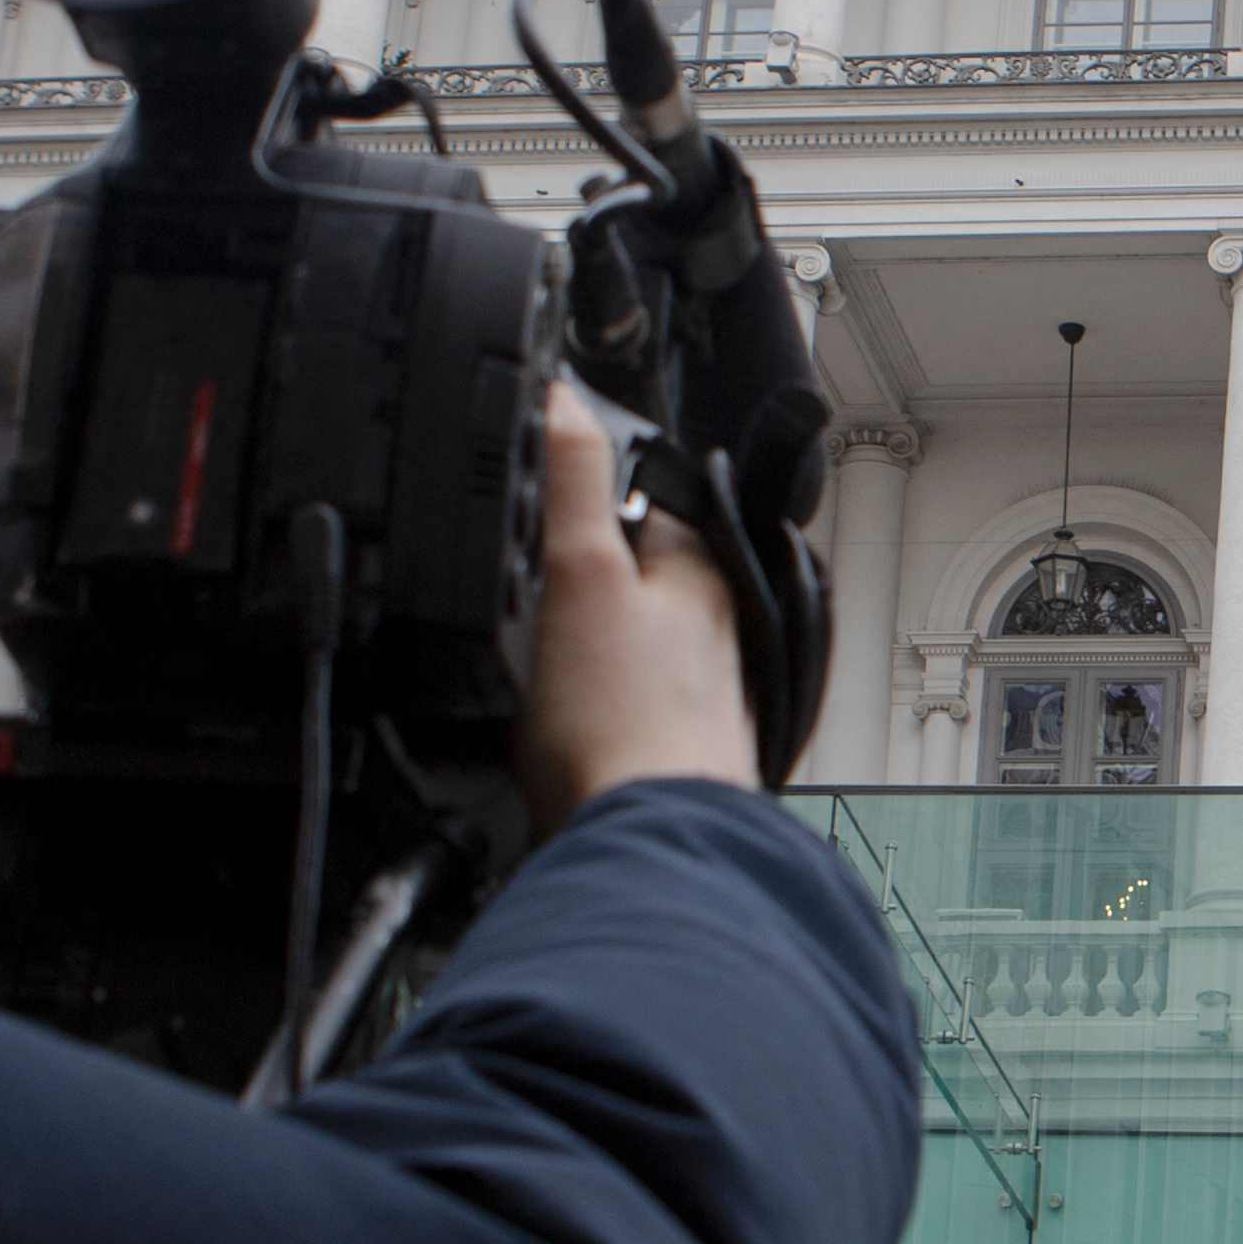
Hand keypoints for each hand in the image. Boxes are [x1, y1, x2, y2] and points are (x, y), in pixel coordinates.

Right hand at [515, 384, 761, 831]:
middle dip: (580, 588)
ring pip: (626, 652)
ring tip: (537, 682)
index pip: (646, 505)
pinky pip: (615, 717)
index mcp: (703, 576)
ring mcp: (696, 703)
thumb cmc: (622, 722)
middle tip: (527, 610)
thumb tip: (564, 397)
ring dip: (580, 656)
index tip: (543, 516)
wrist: (644, 845)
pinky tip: (555, 739)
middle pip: (634, 581)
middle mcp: (715, 636)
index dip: (587, 502)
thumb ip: (572, 482)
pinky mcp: (669, 761)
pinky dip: (583, 717)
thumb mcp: (580, 572)